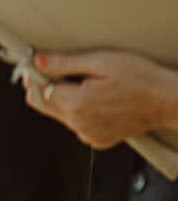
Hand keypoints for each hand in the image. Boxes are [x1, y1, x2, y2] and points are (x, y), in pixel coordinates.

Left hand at [23, 50, 177, 148]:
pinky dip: (80, 111)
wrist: (168, 100)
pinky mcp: (96, 140)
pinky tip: (99, 100)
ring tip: (90, 85)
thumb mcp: (102, 61)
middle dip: (47, 86)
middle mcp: (78, 124)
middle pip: (44, 104)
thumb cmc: (141, 78)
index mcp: (77, 104)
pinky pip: (76, 124)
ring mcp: (87, 135)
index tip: (37, 65)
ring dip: (65, 99)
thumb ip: (65, 63)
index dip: (35, 76)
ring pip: (60, 114)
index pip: (36, 91)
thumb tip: (37, 60)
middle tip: (65, 71)